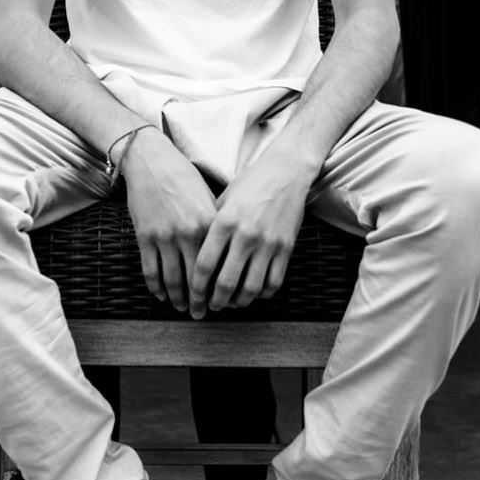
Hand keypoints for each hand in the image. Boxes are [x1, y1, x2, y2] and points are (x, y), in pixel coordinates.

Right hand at [120, 130, 216, 313]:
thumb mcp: (208, 199)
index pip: (218, 266)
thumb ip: (217, 226)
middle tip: (201, 313)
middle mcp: (189, 234)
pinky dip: (157, 288)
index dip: (219, 288)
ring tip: (183, 308)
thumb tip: (228, 253)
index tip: (223, 299)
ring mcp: (165, 237)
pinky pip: (151, 271)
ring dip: (178, 299)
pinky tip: (163, 295)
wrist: (151, 160)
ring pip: (172, 280)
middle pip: (196, 279)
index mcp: (209, 224)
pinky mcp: (145, 237)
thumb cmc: (184, 177)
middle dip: (199, 301)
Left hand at [191, 149, 313, 317]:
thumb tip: (194, 253)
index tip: (193, 296)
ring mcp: (268, 243)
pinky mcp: (286, 248)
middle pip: (226, 282)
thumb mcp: (223, 200)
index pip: (204, 264)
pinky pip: (273, 282)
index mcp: (225, 222)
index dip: (196, 287)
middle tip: (210, 308)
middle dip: (215, 302)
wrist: (286, 171)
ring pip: (251, 288)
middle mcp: (246, 235)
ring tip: (231, 303)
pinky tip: (253, 293)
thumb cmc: (250, 184)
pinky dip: (262, 294)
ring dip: (238, 302)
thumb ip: (210, 226)